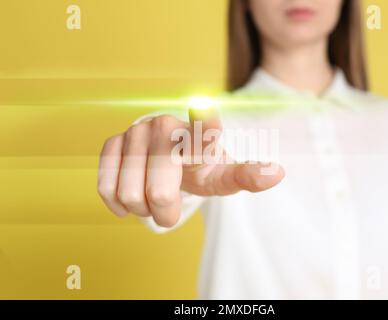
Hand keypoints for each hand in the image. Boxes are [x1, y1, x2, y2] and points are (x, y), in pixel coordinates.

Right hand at [97, 108, 284, 226]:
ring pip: (130, 194)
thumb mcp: (223, 176)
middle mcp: (167, 126)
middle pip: (161, 192)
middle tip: (169, 209)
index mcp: (200, 134)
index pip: (204, 130)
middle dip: (165, 212)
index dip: (204, 125)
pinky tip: (129, 199)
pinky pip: (106, 186)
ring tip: (152, 199)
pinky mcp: (112, 142)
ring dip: (142, 208)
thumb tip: (278, 173)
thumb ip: (247, 176)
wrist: (170, 159)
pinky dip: (118, 203)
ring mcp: (137, 132)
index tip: (206, 113)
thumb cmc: (200, 169)